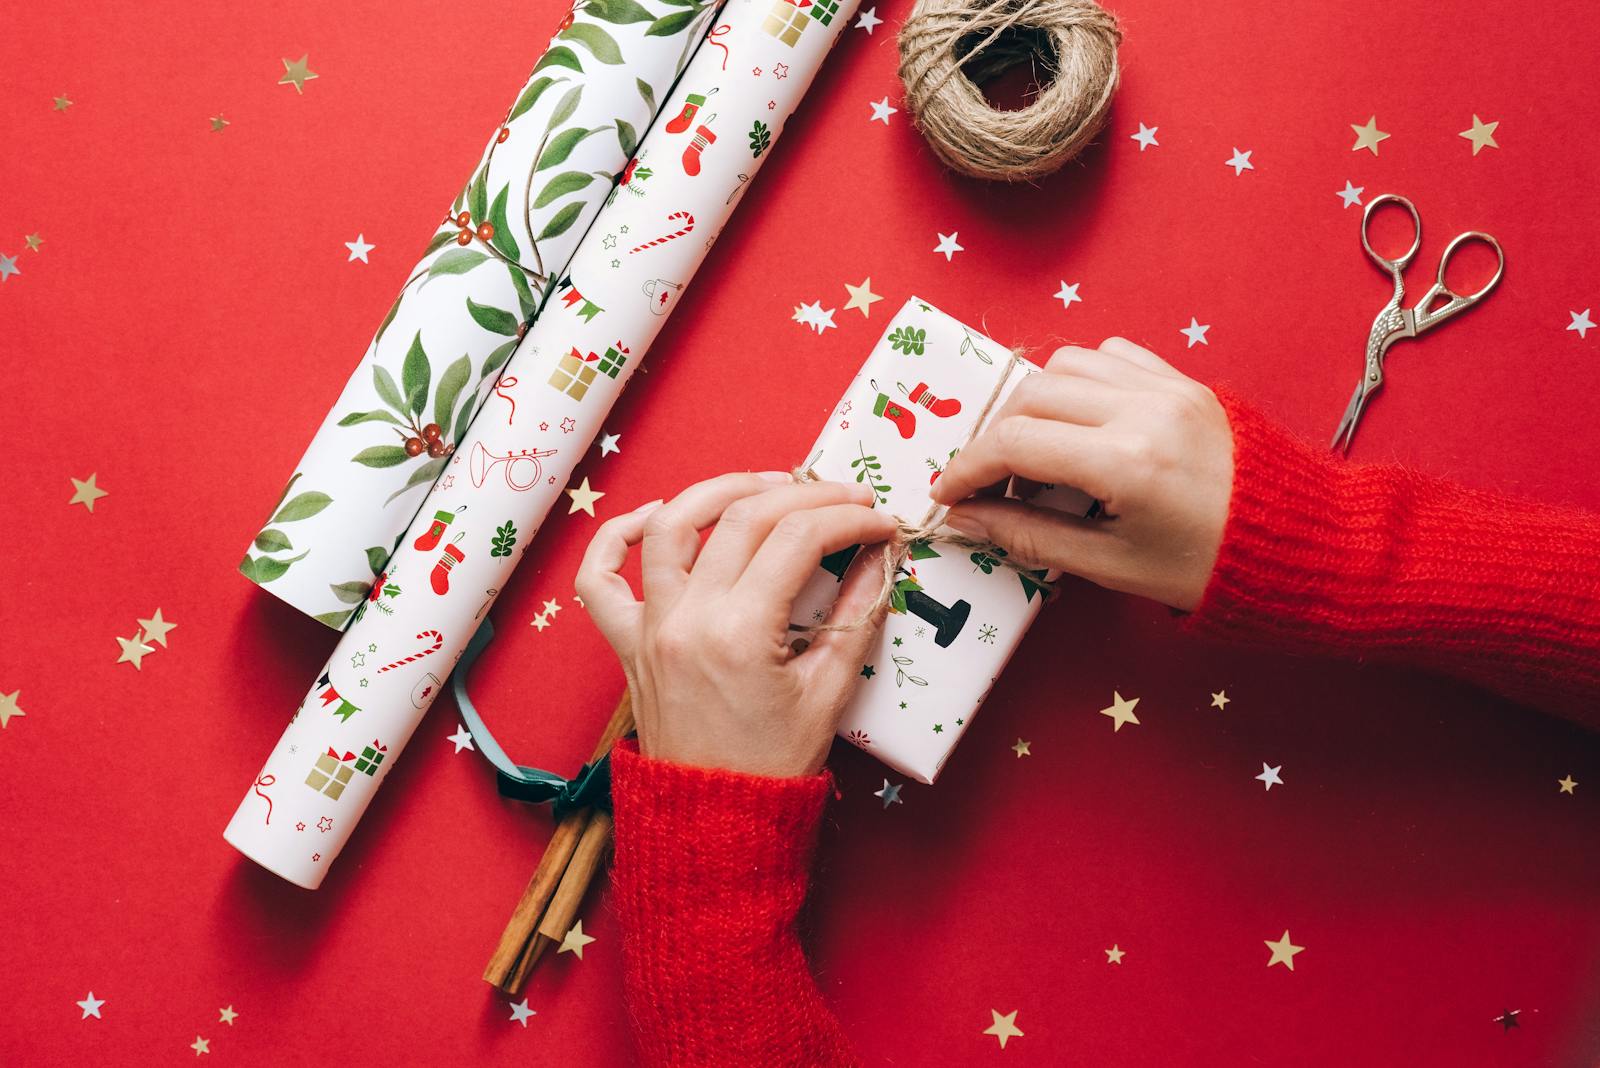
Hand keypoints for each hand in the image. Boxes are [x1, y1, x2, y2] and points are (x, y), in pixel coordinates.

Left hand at [576, 472, 898, 777]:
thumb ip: (857, 617)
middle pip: (743, 518)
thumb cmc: (775, 767)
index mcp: (741, 635)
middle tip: (844, 499)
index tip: (879, 522)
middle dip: (804, 495)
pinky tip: (656, 514)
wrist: (717, 823)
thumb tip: (879, 557)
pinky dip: (616, 536)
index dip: (848, 519)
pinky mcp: (627, 644)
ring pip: (668, 527)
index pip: (798, 539)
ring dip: (717, 491)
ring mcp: (650, 628)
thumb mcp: (830, 693)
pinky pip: (598, 579)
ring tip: (764, 485)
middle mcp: (687, 620)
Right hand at [931, 338, 1233, 610]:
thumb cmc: (1208, 569)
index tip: (949, 494)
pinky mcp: (1185, 381)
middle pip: (1031, 395)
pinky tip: (1082, 425)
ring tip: (1038, 454)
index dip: (967, 468)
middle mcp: (1144, 410)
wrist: (1302, 545)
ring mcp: (1168, 387)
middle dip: (995, 438)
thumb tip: (967, 518)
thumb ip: (1031, 536)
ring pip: (1066, 364)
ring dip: (1035, 404)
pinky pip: (1112, 357)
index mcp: (1128, 463)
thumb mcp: (1112, 565)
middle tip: (992, 483)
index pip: (1015, 443)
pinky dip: (1080, 382)